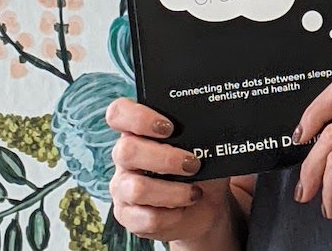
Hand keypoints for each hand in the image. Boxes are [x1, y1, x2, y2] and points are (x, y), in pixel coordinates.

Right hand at [106, 97, 234, 243]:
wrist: (206, 202)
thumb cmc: (200, 165)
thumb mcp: (201, 143)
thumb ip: (198, 130)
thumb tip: (213, 121)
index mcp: (138, 131)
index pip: (118, 113)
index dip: (137, 117)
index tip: (168, 127)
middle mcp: (125, 157)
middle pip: (126, 151)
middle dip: (165, 158)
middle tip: (193, 163)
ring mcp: (123, 188)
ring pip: (136, 188)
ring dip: (172, 191)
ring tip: (195, 191)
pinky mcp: (129, 217)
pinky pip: (145, 218)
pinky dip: (171, 214)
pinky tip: (184, 207)